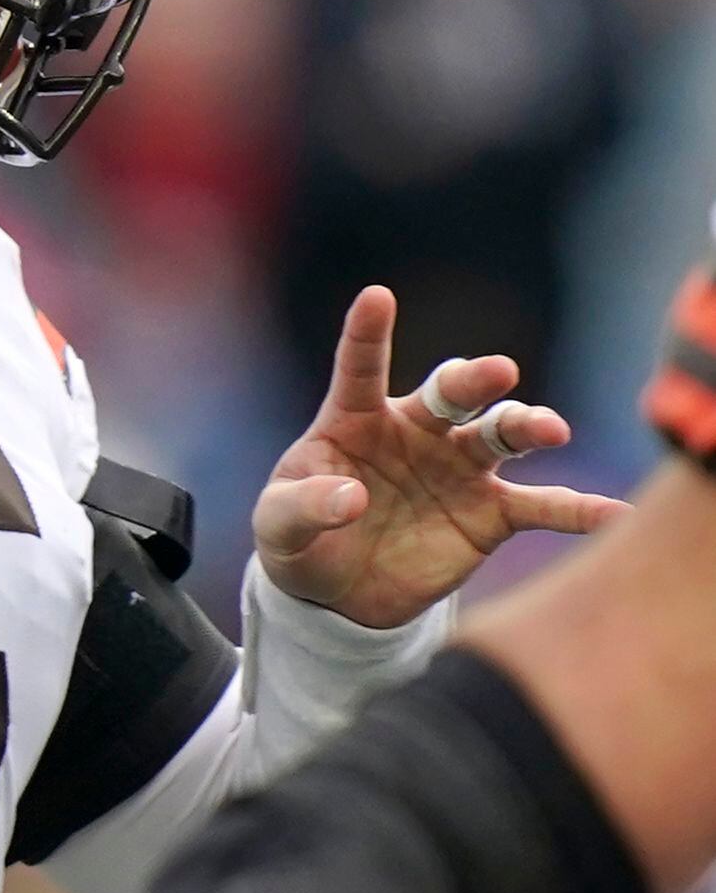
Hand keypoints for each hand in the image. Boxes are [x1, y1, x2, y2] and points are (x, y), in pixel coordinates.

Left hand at [252, 286, 624, 626]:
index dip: (369, 333)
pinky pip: (542, 506)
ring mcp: (459, 469)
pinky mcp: (489, 514)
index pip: (361, 368)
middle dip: (474, 378)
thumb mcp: (279, 526)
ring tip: (548, 430)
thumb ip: (306, 507)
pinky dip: (578, 509)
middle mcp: (417, 431)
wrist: (337, 596)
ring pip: (502, 434)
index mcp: (356, 419)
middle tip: (497, 372)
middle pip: (451, 392)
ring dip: (528, 425)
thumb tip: (351, 500)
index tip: (375, 296)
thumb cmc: (301, 540)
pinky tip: (614, 512)